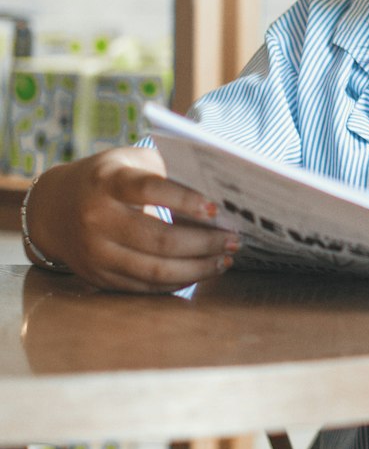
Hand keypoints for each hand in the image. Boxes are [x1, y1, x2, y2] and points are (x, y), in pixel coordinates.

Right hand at [25, 147, 238, 293]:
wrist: (53, 209)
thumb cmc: (107, 178)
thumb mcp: (130, 161)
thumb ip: (168, 168)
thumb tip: (220, 190)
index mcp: (107, 182)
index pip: (150, 190)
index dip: (186, 200)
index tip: (218, 209)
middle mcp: (97, 218)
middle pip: (159, 239)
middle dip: (205, 242)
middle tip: (235, 239)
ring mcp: (95, 252)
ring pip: (156, 270)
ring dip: (198, 268)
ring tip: (225, 259)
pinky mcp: (99, 277)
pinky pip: (146, 286)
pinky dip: (178, 282)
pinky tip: (200, 272)